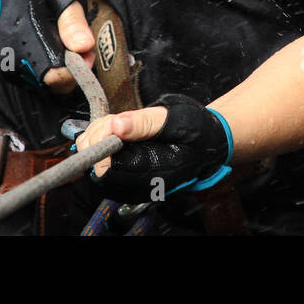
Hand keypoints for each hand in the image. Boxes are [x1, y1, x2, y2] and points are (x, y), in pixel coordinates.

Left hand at [69, 96, 232, 203]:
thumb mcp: (177, 118)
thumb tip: (116, 126)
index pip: (108, 169)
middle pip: (97, 168)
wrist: (209, 142)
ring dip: (98, 137)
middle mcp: (140, 184)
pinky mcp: (127, 177)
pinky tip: (117, 131)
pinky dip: (101, 142)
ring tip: (119, 123)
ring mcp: (132, 183)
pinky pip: (101, 163)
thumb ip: (145, 123)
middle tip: (116, 119)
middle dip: (98, 138)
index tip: (113, 123)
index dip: (103, 143)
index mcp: (153, 173)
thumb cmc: (197, 130)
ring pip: (94, 164)